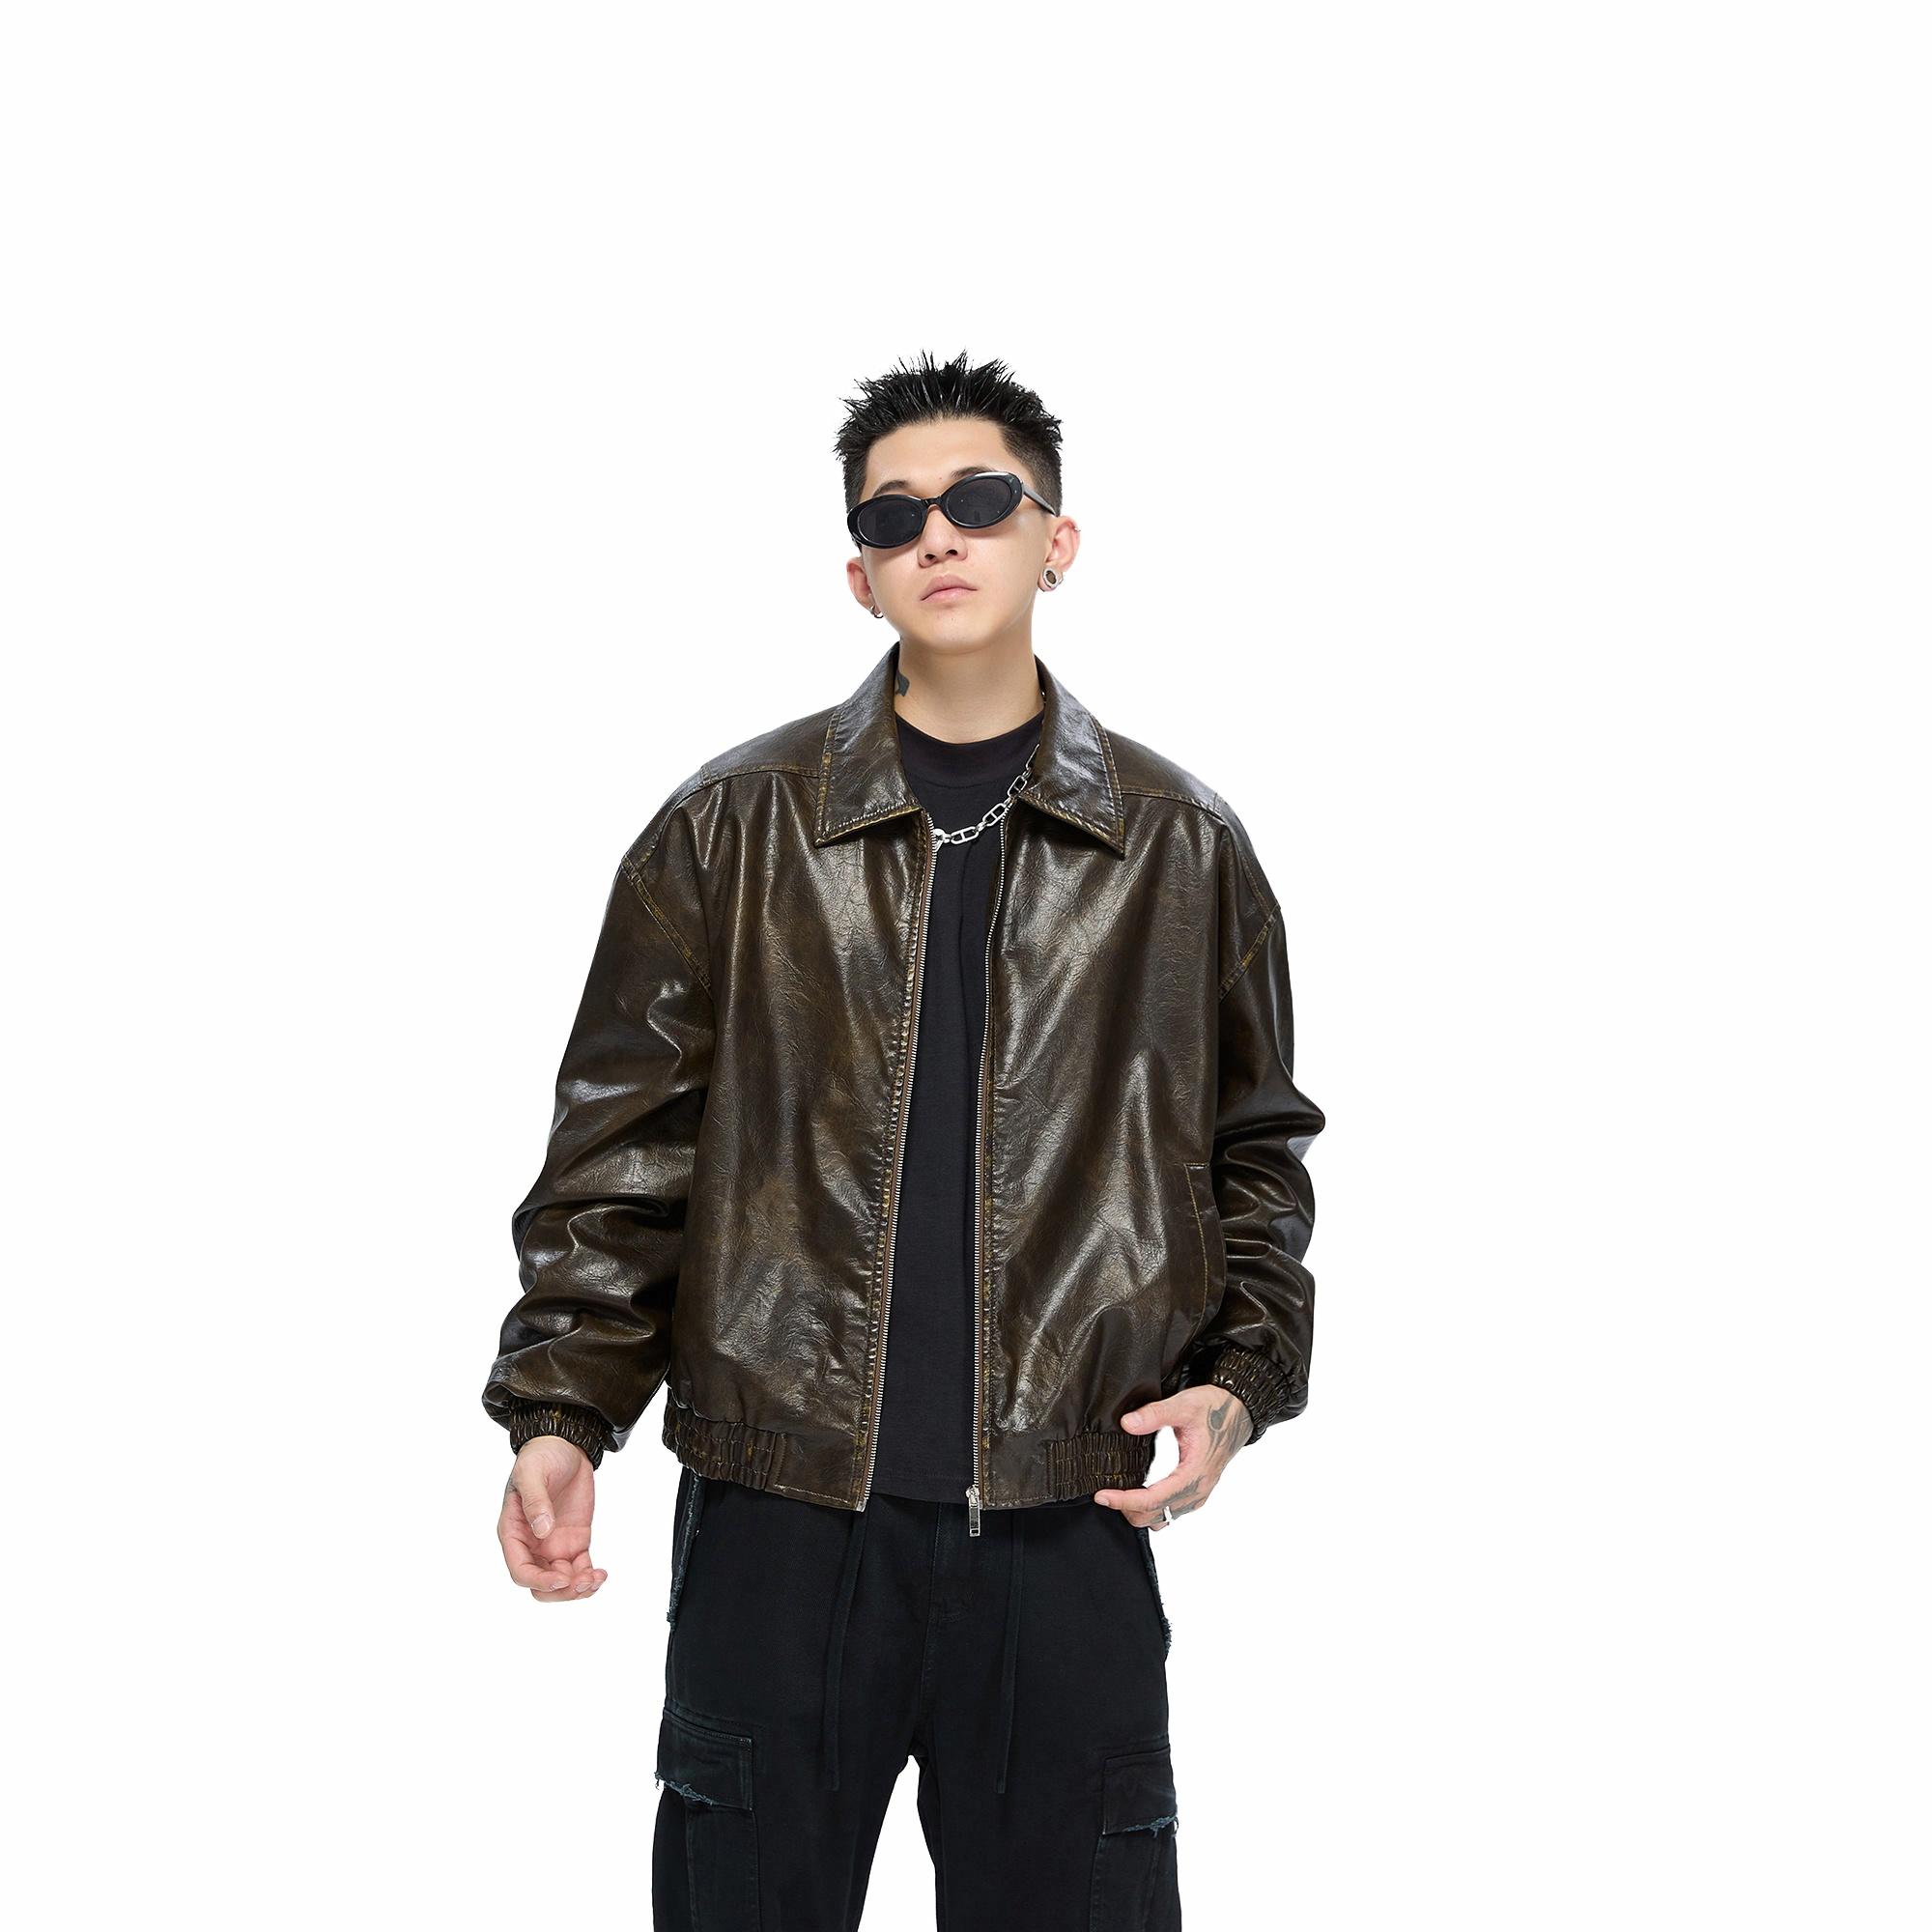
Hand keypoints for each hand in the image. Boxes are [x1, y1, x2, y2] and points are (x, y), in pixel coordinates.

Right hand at [498, 1436, 606, 1600]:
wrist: (564, 1444)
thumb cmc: (540, 1456)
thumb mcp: (532, 1473)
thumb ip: (535, 1501)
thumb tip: (542, 1531)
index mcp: (513, 1532)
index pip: (521, 1570)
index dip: (539, 1581)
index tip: (562, 1579)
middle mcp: (532, 1544)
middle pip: (541, 1585)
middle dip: (561, 1592)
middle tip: (583, 1582)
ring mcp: (553, 1545)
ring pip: (562, 1582)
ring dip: (577, 1588)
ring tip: (597, 1579)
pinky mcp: (574, 1541)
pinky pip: (580, 1569)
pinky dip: (589, 1578)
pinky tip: (602, 1574)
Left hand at [1093, 1386, 1252, 1527]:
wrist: (1240, 1411)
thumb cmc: (1214, 1407)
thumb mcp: (1183, 1405)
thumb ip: (1154, 1414)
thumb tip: (1126, 1424)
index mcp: (1195, 1474)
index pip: (1154, 1500)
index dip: (1124, 1501)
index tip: (1102, 1496)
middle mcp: (1198, 1490)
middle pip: (1156, 1515)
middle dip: (1127, 1509)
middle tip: (1103, 1495)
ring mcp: (1199, 1494)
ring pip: (1163, 1518)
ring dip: (1139, 1512)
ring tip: (1117, 1496)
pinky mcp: (1198, 1491)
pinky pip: (1171, 1512)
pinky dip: (1152, 1509)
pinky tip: (1138, 1494)